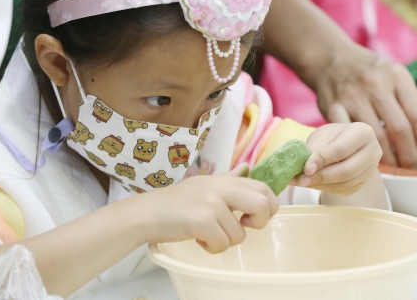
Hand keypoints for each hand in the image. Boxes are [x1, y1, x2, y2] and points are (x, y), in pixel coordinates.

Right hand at [142, 164, 277, 253]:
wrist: (147, 212)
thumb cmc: (176, 202)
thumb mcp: (204, 184)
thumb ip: (228, 179)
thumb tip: (246, 168)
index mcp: (224, 181)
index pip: (263, 187)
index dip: (269, 205)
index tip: (252, 216)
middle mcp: (220, 189)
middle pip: (262, 204)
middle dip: (260, 221)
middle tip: (242, 226)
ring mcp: (212, 204)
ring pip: (240, 234)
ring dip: (225, 241)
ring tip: (207, 233)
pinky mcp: (202, 221)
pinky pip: (222, 244)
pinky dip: (212, 248)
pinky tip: (198, 238)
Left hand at [290, 122, 381, 194]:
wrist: (344, 145)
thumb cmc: (332, 137)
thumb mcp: (322, 135)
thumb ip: (314, 149)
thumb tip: (303, 167)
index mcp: (363, 132)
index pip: (341, 149)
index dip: (322, 160)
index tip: (305, 168)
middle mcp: (373, 151)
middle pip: (347, 170)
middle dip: (321, 177)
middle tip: (301, 180)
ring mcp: (371, 169)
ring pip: (346, 183)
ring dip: (321, 185)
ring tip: (303, 182)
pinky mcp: (364, 182)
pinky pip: (345, 190)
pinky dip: (326, 188)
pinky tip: (313, 183)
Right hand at [313, 43, 416, 168]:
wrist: (330, 58)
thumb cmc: (368, 72)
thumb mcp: (393, 75)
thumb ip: (409, 101)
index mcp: (397, 76)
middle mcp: (376, 84)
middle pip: (400, 129)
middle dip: (410, 155)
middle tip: (413, 168)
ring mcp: (352, 95)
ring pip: (375, 136)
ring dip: (387, 158)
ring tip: (394, 168)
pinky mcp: (332, 106)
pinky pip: (349, 136)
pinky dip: (358, 150)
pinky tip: (366, 159)